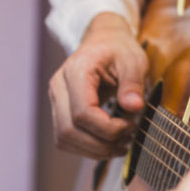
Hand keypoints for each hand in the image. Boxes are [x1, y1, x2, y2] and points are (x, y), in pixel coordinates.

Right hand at [48, 13, 148, 158]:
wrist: (104, 40)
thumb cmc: (119, 49)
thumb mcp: (134, 59)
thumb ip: (133, 83)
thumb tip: (133, 107)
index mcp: (76, 71)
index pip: (82, 112)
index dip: (107, 128)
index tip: (131, 126)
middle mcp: (59, 87)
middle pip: (69, 130)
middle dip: (101, 144)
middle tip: (127, 140)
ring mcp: (55, 100)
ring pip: (64, 139)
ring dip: (93, 150)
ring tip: (120, 145)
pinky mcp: (59, 110)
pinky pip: (66, 138)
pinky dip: (86, 148)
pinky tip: (108, 144)